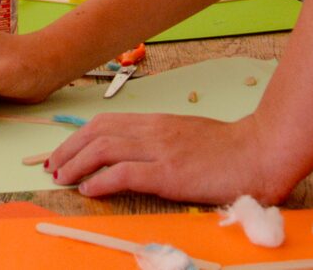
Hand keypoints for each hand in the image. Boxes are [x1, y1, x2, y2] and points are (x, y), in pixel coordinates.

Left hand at [45, 112, 295, 204]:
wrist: (260, 153)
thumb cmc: (228, 150)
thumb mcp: (185, 136)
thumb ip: (158, 141)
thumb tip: (130, 154)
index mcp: (156, 122)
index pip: (105, 123)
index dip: (78, 137)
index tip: (63, 152)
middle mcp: (153, 131)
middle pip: (96, 133)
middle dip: (68, 149)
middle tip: (52, 167)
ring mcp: (160, 151)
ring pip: (103, 149)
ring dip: (76, 164)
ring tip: (62, 178)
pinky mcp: (170, 173)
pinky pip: (124, 173)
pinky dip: (101, 181)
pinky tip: (89, 190)